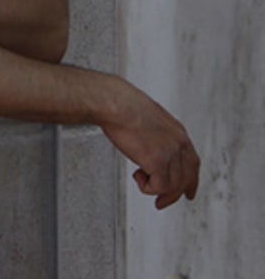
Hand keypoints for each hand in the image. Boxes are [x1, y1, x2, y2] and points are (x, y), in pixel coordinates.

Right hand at [102, 88, 200, 209]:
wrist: (115, 104)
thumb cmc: (122, 105)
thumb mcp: (147, 117)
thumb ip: (154, 133)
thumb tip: (145, 141)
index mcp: (177, 132)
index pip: (192, 163)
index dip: (191, 180)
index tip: (188, 191)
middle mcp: (179, 144)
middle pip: (186, 179)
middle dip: (174, 194)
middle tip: (161, 202)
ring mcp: (170, 153)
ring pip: (172, 185)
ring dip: (155, 188)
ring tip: (141, 181)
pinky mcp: (158, 162)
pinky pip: (158, 187)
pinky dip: (147, 187)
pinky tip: (138, 177)